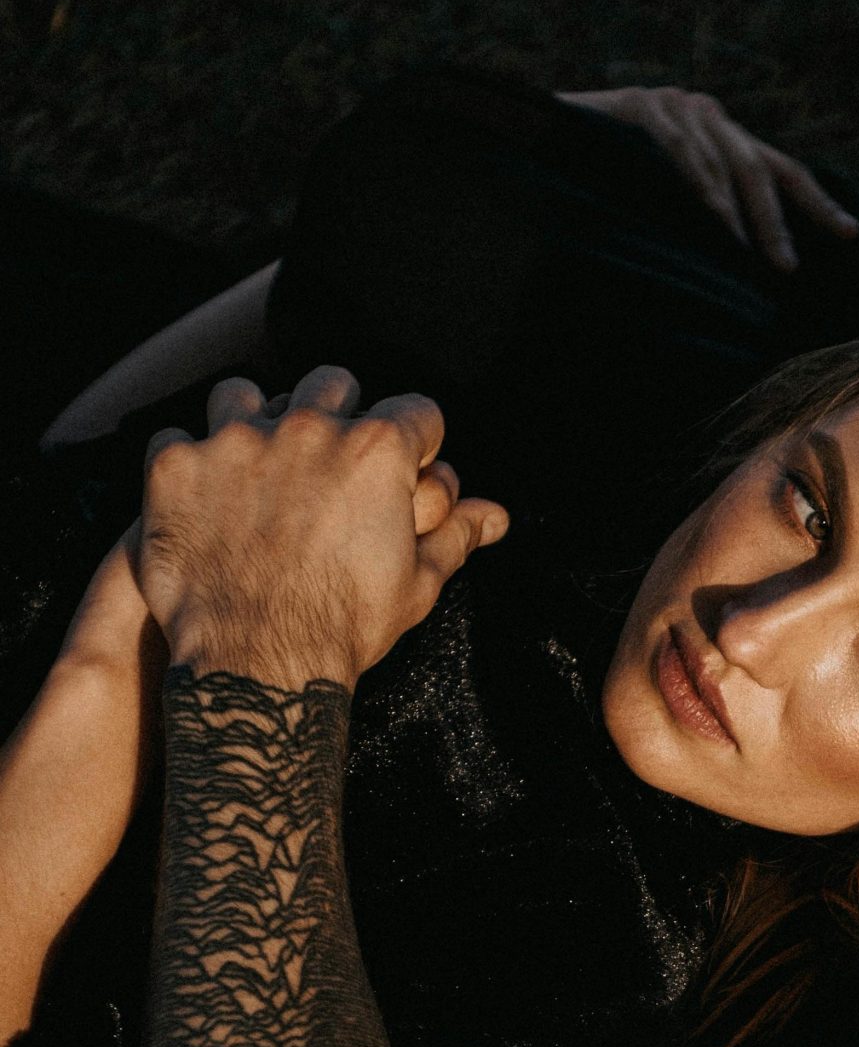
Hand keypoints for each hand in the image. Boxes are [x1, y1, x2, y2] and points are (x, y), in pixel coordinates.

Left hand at [137, 366, 509, 691]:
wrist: (257, 663)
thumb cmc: (343, 629)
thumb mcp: (415, 585)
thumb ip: (454, 537)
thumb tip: (494, 517)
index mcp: (375, 452)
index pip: (415, 411)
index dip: (415, 444)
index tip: (403, 470)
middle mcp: (306, 428)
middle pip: (332, 383)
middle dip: (338, 418)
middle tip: (328, 470)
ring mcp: (235, 439)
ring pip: (246, 394)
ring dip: (254, 424)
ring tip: (257, 474)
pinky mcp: (177, 464)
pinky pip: (177, 436)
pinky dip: (192, 466)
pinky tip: (205, 502)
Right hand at [558, 85, 858, 271]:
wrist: (549, 139)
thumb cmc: (619, 187)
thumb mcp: (675, 208)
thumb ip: (715, 226)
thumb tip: (756, 278)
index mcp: (730, 142)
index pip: (784, 171)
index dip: (819, 204)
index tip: (853, 235)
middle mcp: (713, 117)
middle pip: (758, 170)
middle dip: (774, 224)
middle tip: (784, 270)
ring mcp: (678, 106)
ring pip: (718, 163)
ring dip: (733, 213)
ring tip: (743, 253)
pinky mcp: (642, 104)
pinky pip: (677, 146)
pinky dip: (694, 179)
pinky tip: (708, 211)